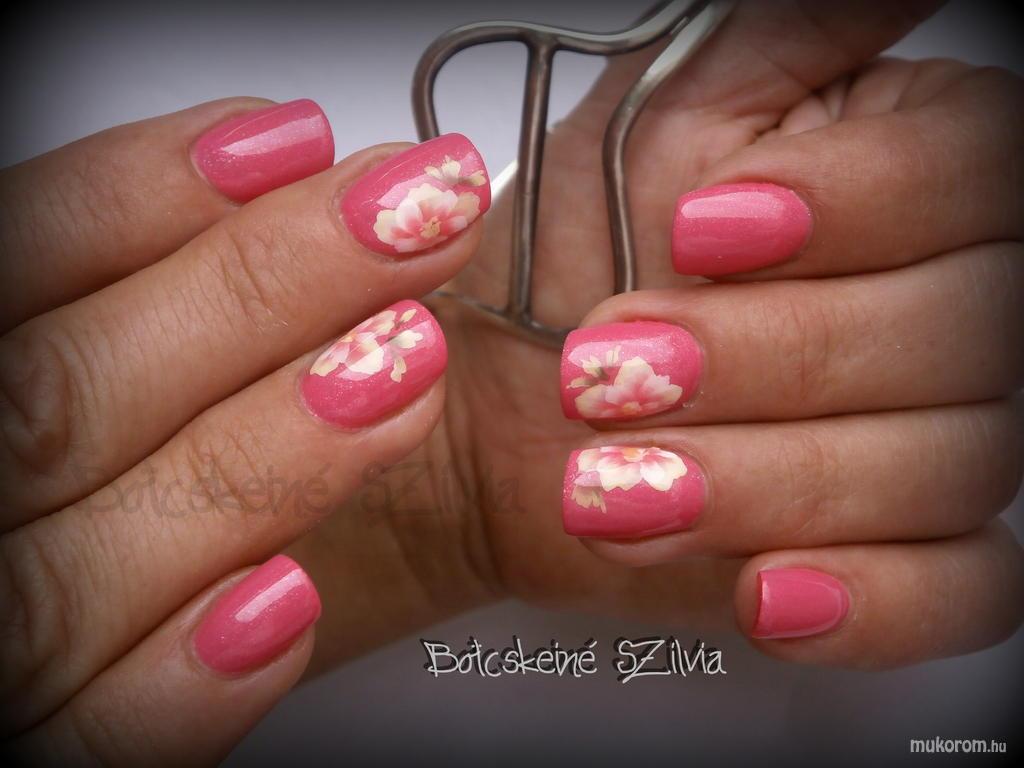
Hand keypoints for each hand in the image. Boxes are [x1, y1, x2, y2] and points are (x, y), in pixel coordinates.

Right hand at [0, 104, 492, 759]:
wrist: (6, 627)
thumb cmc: (47, 439)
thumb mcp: (55, 341)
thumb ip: (127, 281)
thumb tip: (273, 163)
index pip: (16, 269)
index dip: (143, 193)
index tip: (294, 142)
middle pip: (64, 396)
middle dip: (253, 292)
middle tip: (413, 220)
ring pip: (80, 566)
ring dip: (260, 460)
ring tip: (410, 364)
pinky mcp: (39, 756)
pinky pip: (94, 741)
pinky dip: (183, 685)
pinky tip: (292, 604)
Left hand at [300, 0, 1023, 672]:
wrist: (506, 402)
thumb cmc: (568, 258)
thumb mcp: (656, 113)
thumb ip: (783, 37)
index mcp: (907, 179)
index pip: (974, 174)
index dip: (857, 206)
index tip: (703, 230)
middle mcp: (939, 304)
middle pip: (963, 334)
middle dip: (776, 357)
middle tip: (618, 371)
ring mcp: (927, 433)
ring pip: (942, 468)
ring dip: (772, 480)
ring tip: (624, 485)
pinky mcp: (896, 549)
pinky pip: (954, 591)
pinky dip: (865, 600)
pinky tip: (766, 593)